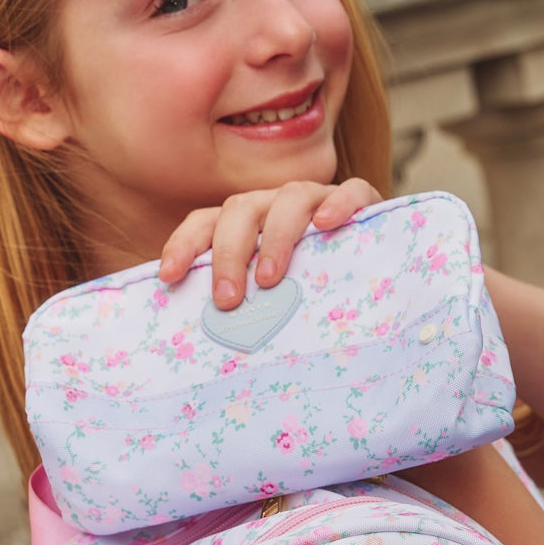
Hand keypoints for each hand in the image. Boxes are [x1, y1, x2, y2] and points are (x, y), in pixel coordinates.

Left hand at [158, 177, 378, 305]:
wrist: (374, 279)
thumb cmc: (310, 297)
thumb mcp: (269, 303)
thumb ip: (241, 310)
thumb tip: (200, 353)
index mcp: (246, 225)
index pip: (205, 223)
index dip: (184, 245)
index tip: (169, 277)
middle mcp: (274, 206)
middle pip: (241, 211)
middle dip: (228, 254)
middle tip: (227, 301)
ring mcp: (317, 200)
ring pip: (289, 198)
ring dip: (275, 238)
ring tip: (270, 279)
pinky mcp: (361, 201)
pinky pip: (351, 191)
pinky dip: (338, 203)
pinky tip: (327, 225)